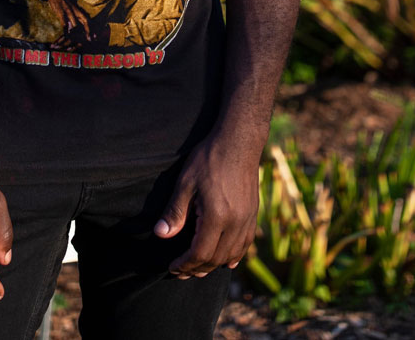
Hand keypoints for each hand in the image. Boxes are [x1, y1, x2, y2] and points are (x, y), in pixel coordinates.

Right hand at [38, 0, 91, 44]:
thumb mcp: (69, 6)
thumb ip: (72, 14)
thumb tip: (73, 24)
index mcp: (76, 9)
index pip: (86, 19)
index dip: (90, 27)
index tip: (93, 35)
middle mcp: (74, 10)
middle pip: (84, 21)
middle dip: (87, 31)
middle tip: (90, 39)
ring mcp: (68, 11)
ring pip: (75, 24)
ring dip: (77, 33)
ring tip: (78, 40)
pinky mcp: (60, 12)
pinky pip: (64, 22)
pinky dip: (66, 29)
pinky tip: (66, 35)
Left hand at [153, 129, 261, 277]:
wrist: (239, 141)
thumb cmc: (209, 159)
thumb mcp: (185, 182)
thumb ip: (175, 211)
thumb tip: (161, 234)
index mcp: (217, 216)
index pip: (200, 253)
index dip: (185, 264)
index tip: (172, 267)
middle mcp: (236, 222)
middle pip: (216, 258)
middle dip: (197, 269)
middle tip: (181, 272)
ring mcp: (247, 219)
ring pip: (232, 254)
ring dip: (214, 265)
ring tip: (198, 269)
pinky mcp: (253, 214)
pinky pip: (246, 244)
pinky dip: (235, 255)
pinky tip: (228, 261)